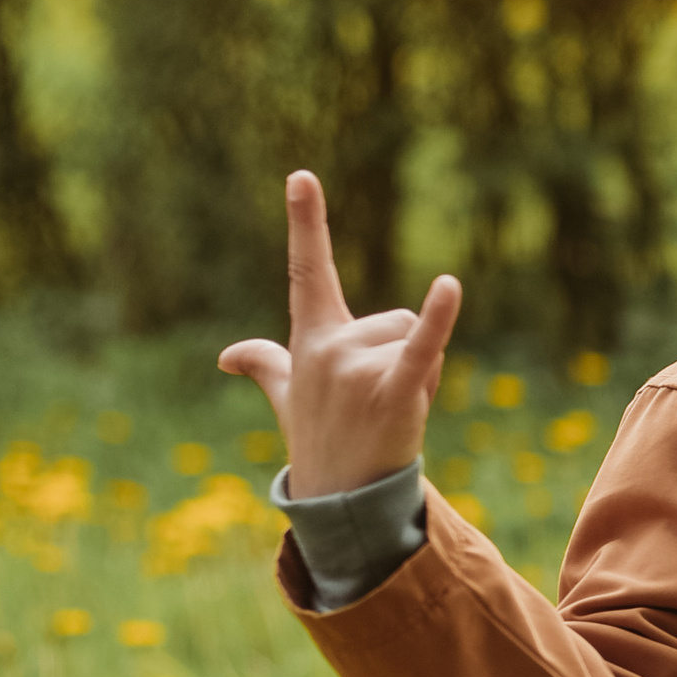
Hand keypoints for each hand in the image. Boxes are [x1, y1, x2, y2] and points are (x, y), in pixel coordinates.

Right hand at [218, 173, 461, 499]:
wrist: (342, 500)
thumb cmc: (321, 439)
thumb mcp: (289, 395)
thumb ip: (266, 364)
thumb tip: (228, 356)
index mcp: (310, 338)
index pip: (307, 269)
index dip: (306, 221)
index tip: (302, 176)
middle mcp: (331, 346)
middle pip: (400, 320)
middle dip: (407, 357)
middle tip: (382, 403)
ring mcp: (359, 369)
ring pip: (420, 341)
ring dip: (425, 376)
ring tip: (396, 413)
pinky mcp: (394, 391)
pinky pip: (422, 346)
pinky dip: (439, 319)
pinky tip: (449, 285)